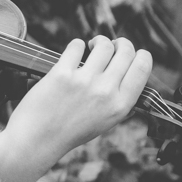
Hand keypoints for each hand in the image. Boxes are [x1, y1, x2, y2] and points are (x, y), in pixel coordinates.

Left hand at [0, 36, 152, 181]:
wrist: (38, 140)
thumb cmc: (70, 131)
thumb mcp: (105, 122)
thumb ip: (118, 100)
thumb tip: (128, 75)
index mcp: (120, 105)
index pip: (143, 68)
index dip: (141, 55)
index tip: (133, 52)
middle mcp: (105, 92)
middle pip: (125, 52)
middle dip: (120, 43)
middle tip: (110, 45)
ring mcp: (84, 82)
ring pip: (103, 45)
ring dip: (99, 41)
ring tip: (91, 46)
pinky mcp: (62, 74)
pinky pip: (76, 46)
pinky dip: (76, 45)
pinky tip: (74, 52)